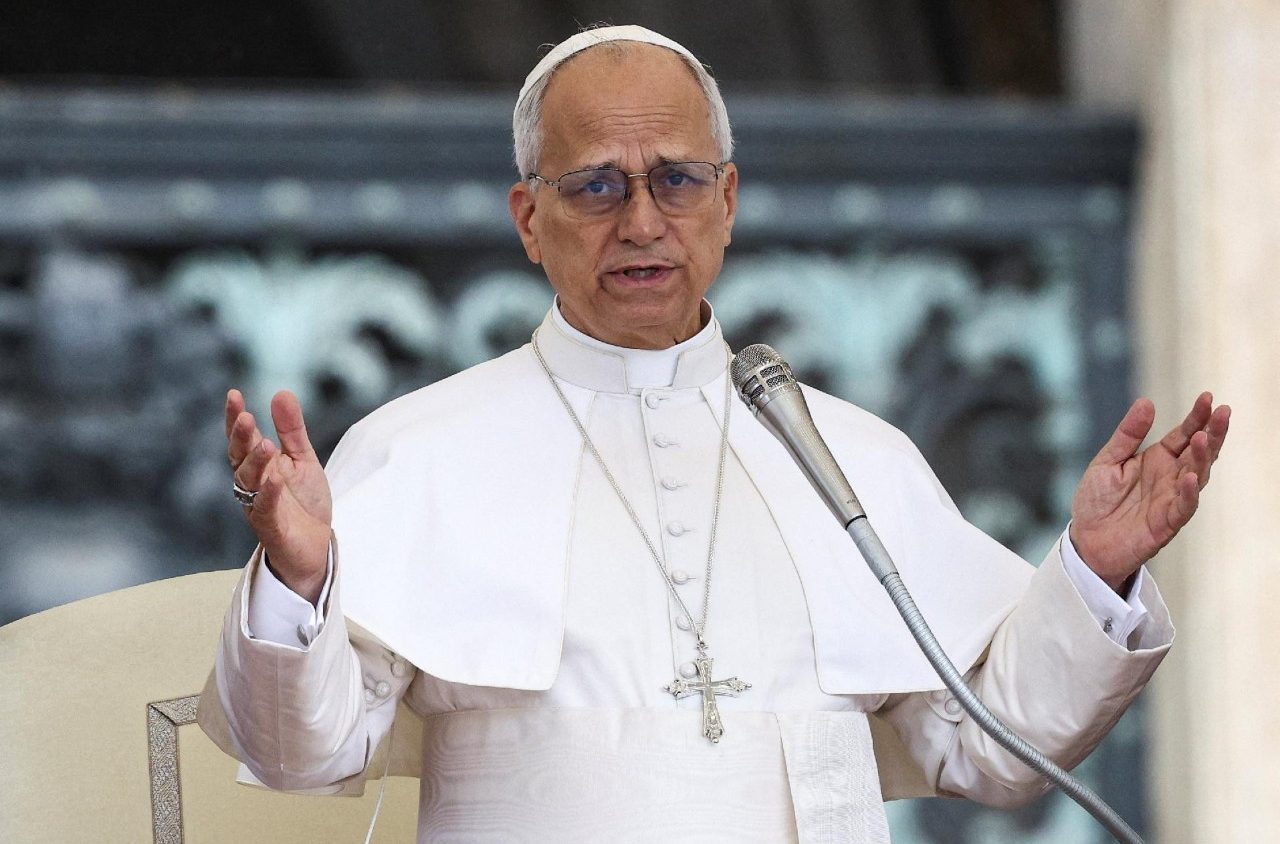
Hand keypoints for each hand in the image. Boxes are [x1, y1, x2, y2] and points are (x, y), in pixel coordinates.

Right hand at [226, 389, 332, 603]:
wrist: (315, 545)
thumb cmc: (304, 502)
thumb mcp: (302, 459)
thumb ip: (291, 429)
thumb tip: (281, 392)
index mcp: (259, 465)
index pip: (242, 439)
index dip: (235, 418)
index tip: (233, 394)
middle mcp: (253, 484)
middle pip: (240, 458)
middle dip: (241, 438)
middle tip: (245, 417)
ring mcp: (259, 505)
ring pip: (249, 482)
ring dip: (254, 463)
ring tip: (264, 444)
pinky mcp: (271, 527)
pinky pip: (265, 509)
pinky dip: (269, 494)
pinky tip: (275, 479)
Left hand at [1070, 393, 1229, 591]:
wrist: (1085, 540)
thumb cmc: (1097, 500)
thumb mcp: (1107, 461)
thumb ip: (1127, 435)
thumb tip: (1146, 401)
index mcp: (1157, 459)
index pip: (1183, 434)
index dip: (1197, 417)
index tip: (1208, 397)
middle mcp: (1170, 477)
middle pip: (1198, 452)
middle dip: (1212, 432)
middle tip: (1224, 411)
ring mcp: (1171, 499)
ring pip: (1197, 476)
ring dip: (1203, 458)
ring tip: (1205, 438)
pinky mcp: (1166, 522)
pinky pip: (1184, 507)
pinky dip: (1190, 493)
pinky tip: (1192, 477)